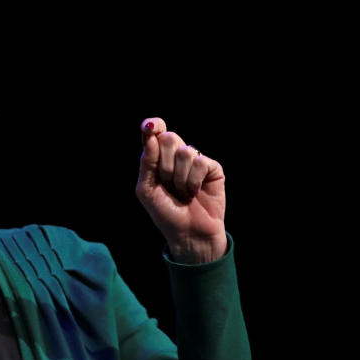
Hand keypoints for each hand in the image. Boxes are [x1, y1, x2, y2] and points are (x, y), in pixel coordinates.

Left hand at [135, 118, 227, 263]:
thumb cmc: (165, 213)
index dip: (153, 126)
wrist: (188, 233)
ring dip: (179, 177)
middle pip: (169, 138)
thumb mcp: (146, 189)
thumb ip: (146, 161)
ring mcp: (196, 160)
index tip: (150, 127)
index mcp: (158, 157)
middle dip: (165, 165)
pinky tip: (195, 192)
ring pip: (185, 151)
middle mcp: (177, 155)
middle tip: (168, 184)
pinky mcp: (212, 168)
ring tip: (182, 192)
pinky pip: (200, 161)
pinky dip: (194, 180)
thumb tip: (151, 133)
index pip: (155, 131)